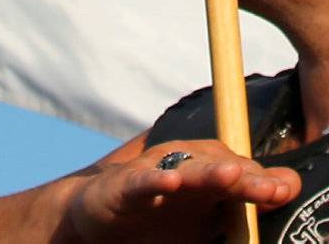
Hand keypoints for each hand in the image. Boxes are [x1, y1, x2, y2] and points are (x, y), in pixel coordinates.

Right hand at [67, 142, 300, 243]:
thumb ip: (242, 207)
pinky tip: (171, 184)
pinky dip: (154, 181)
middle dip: (245, 176)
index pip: (238, 172)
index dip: (262, 180)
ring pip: (184, 171)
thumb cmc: (157, 218)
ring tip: (231, 175)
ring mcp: (152, 176)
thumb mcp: (205, 220)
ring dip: (207, 172)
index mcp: (203, 179)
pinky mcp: (123, 188)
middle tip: (273, 187)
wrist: (98, 219)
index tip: (286, 190)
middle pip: (217, 168)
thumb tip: (288, 187)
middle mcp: (180, 170)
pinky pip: (141, 183)